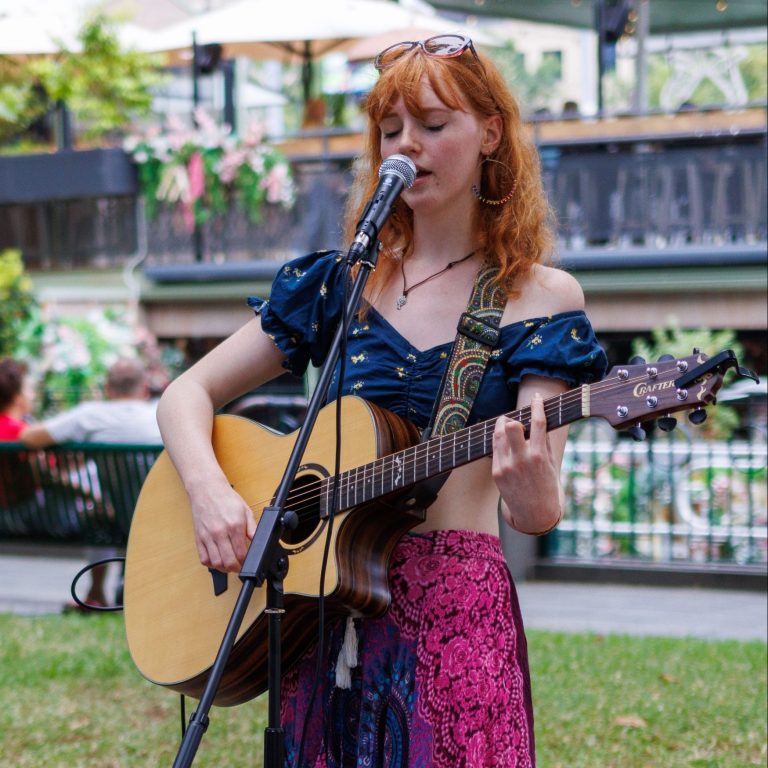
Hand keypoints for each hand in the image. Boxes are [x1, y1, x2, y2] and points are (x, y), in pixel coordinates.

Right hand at [188, 478, 256, 571]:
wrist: (207, 490)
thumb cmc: (226, 499)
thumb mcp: (246, 511)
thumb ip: (252, 528)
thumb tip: (258, 541)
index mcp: (234, 526)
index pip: (242, 553)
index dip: (247, 561)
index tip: (249, 560)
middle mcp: (220, 533)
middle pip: (228, 561)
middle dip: (236, 568)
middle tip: (240, 566)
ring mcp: (208, 537)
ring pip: (215, 563)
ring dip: (224, 568)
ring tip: (229, 565)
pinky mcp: (199, 538)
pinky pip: (203, 558)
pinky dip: (211, 564)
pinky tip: (217, 560)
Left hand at [491, 393, 562, 533]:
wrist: (535, 513)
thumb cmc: (546, 486)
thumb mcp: (551, 464)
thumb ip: (543, 442)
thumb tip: (537, 420)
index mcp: (539, 456)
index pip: (538, 424)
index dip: (537, 406)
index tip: (536, 398)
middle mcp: (521, 460)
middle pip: (510, 426)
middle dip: (511, 418)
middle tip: (514, 421)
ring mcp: (506, 466)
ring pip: (498, 435)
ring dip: (502, 427)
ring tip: (508, 428)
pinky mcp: (496, 472)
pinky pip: (495, 449)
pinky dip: (500, 443)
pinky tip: (506, 444)